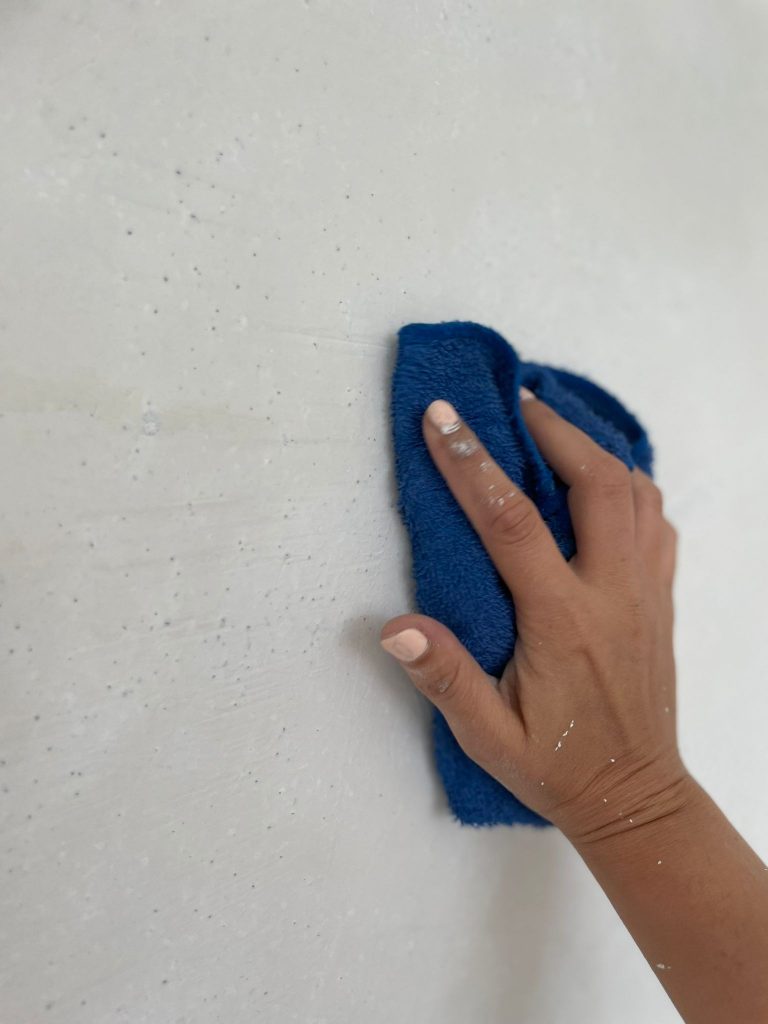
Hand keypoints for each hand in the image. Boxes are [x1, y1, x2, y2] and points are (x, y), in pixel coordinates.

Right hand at [381, 389, 688, 841]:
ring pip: (637, 491)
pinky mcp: (662, 596)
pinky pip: (656, 518)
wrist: (637, 798)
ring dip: (594, 448)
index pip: (512, 523)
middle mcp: (613, 593)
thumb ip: (446, 678)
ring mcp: (646, 590)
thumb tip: (394, 626)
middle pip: (597, 482)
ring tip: (552, 427)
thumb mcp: (489, 738)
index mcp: (562, 621)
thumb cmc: (556, 767)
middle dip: (553, 429)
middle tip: (512, 401)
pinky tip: (600, 480)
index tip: (443, 418)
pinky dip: (629, 482)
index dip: (472, 463)